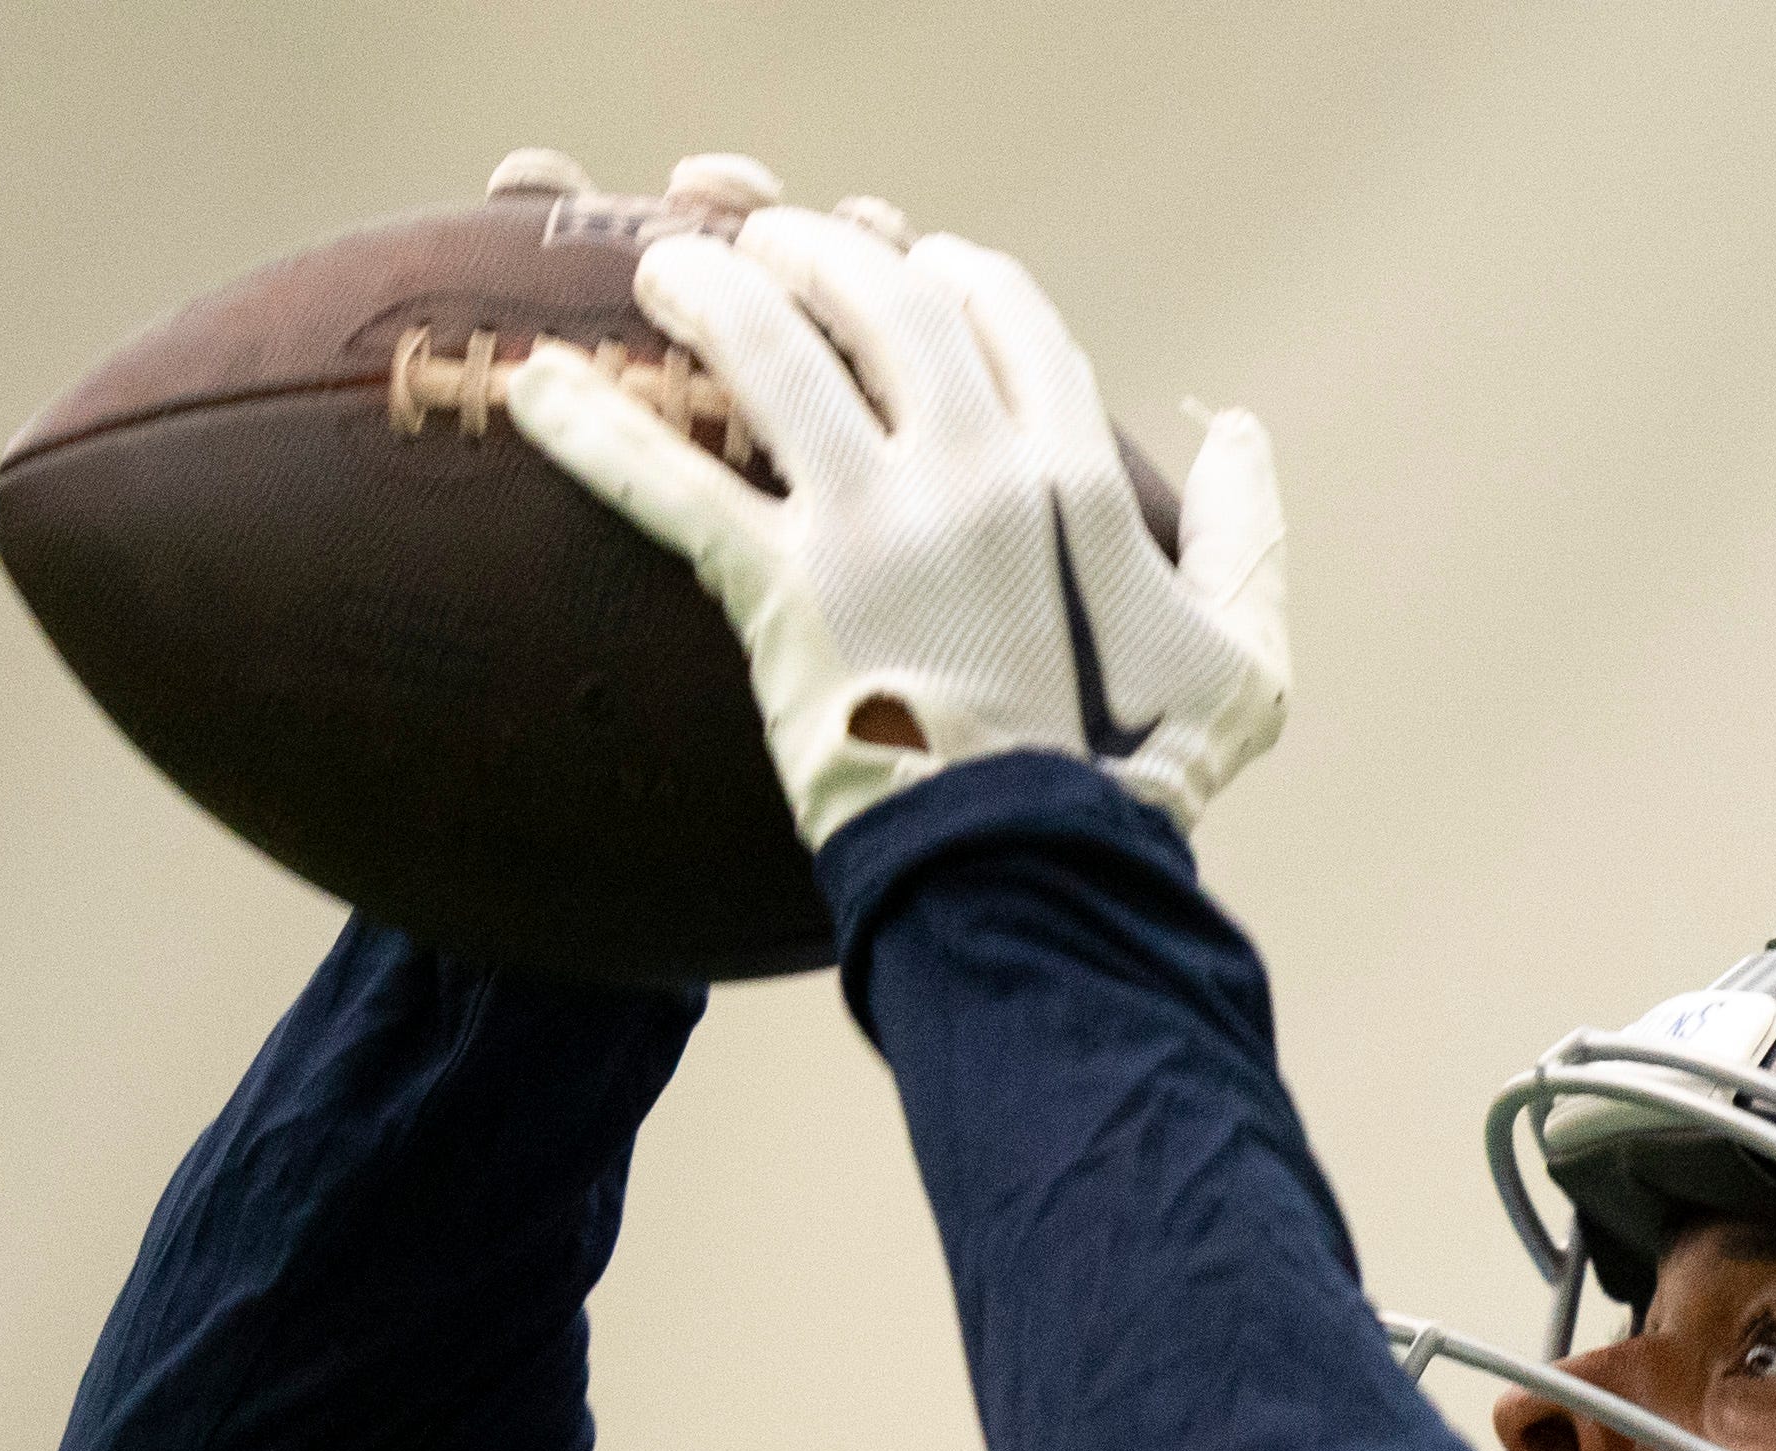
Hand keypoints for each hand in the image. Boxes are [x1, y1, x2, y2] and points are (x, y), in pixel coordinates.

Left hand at [505, 209, 1287, 845]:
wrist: (1037, 884)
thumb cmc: (1139, 789)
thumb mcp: (1243, 666)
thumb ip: (1247, 539)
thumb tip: (1234, 429)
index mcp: (1074, 473)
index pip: (1004, 314)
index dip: (946, 272)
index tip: (903, 262)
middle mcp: (975, 471)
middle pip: (885, 300)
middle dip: (819, 249)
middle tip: (762, 242)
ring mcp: (875, 527)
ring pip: (776, 352)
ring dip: (709, 287)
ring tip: (659, 266)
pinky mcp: (785, 596)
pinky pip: (672, 486)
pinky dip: (591, 430)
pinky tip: (528, 381)